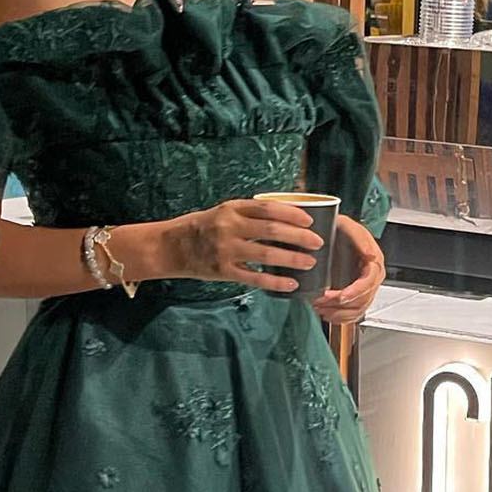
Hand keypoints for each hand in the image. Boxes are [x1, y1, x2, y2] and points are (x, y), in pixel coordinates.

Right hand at [166, 199, 323, 293]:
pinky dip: (275, 282)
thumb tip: (285, 215)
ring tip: (310, 262)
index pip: (268, 208)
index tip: (310, 221)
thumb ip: (249, 214)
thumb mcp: (224, 212)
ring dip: (292, 259)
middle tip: (318, 242)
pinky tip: (291, 283)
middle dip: (299, 237)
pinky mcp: (223, 271)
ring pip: (266, 254)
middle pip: (272, 230)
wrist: (172, 246)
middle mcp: (229, 227)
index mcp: (232, 209)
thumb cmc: (203, 228)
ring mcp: (226, 250)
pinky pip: (255, 278)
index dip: (292, 214)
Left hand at [312, 214, 385, 324]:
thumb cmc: (341, 230)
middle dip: (340, 305)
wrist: (336, 234)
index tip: (340, 297)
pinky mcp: (357, 296)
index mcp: (375, 262)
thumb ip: (360, 238)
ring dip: (338, 313)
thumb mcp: (349, 227)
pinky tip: (327, 315)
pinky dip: (340, 318)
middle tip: (320, 301)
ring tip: (320, 309)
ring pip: (357, 310)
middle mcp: (373, 277)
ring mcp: (366, 288)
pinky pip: (353, 314)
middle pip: (362, 300)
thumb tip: (371, 256)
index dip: (355, 292)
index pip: (369, 283)